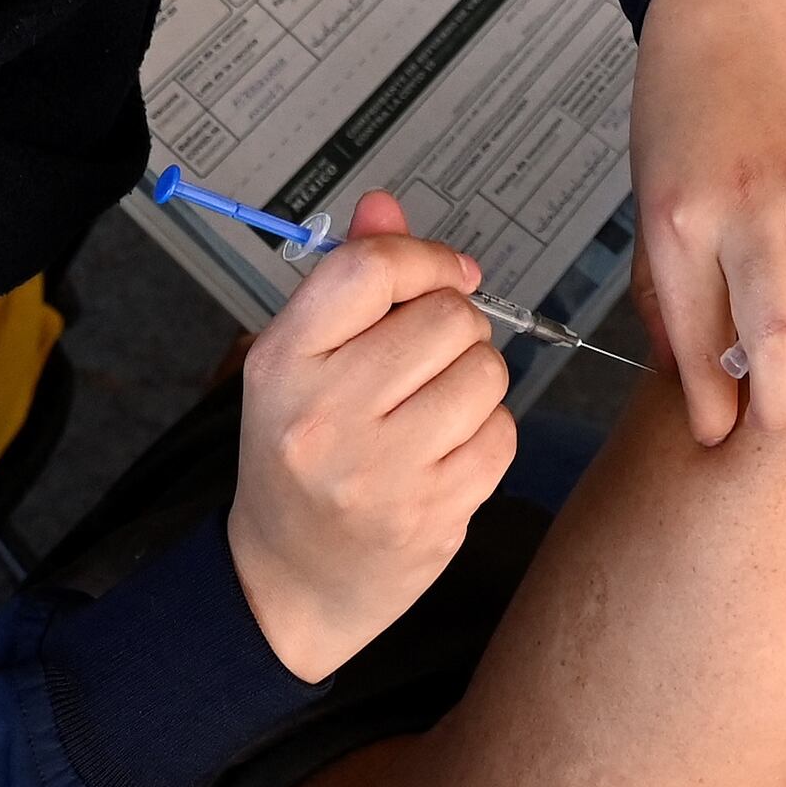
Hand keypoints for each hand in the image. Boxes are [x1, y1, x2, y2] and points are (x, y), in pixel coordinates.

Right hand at [227, 192, 515, 681]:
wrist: (289, 582)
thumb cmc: (297, 457)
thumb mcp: (297, 361)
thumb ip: (347, 279)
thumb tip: (386, 204)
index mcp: (283, 361)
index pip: (370, 269)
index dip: (425, 258)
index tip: (444, 274)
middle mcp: (326, 413)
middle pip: (446, 316)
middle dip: (455, 325)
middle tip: (427, 358)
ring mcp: (382, 470)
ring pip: (486, 371)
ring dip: (475, 380)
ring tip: (434, 406)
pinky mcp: (434, 514)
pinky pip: (502, 432)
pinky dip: (487, 433)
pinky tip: (445, 451)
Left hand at [629, 0, 785, 444]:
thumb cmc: (675, 92)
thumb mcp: (649, 190)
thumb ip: (667, 280)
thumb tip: (681, 362)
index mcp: (674, 222)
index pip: (698, 342)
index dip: (711, 404)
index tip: (718, 434)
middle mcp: (736, 210)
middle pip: (776, 339)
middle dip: (779, 402)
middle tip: (775, 423)